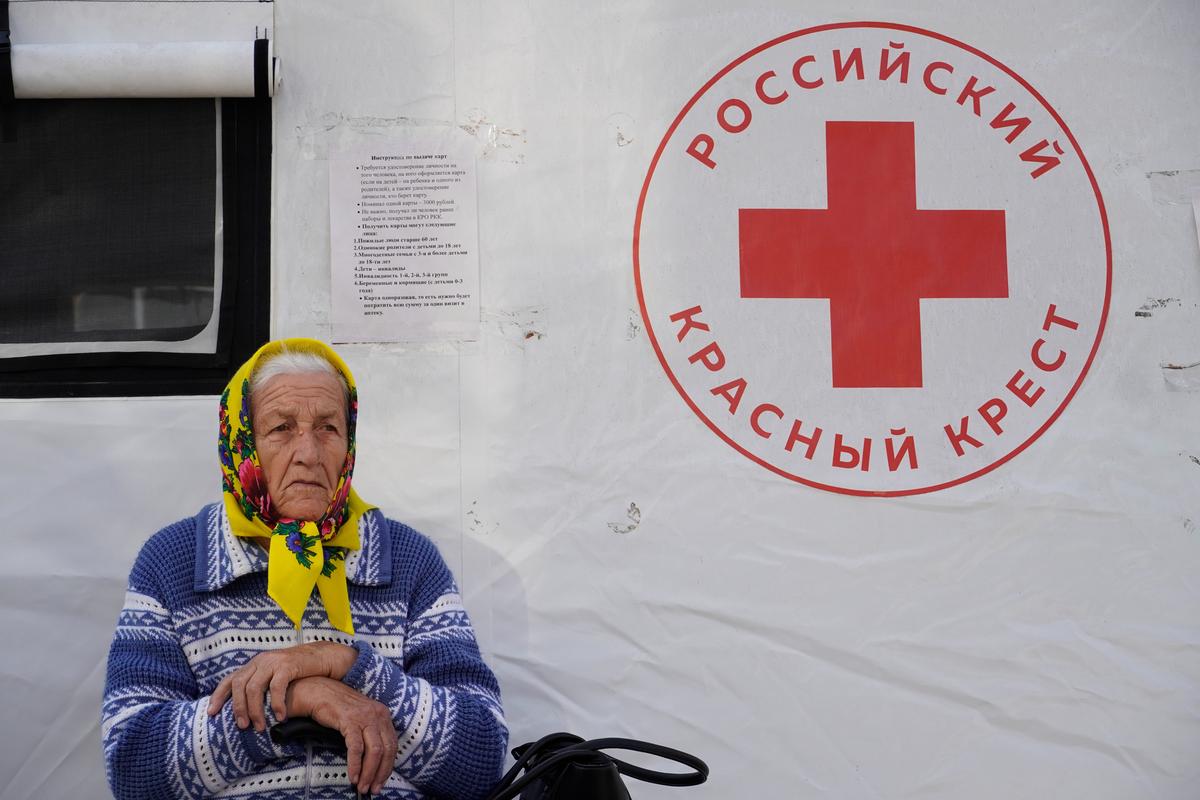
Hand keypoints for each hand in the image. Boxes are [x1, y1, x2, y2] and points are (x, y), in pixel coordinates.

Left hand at [206, 641, 357, 729]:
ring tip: (260, 727)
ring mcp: (273, 662)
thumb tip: (246, 711)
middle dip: (238, 708)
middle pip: (239, 685)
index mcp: (254, 664)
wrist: (323, 656)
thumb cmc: (298, 672)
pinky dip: (276, 703)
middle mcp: (260, 661)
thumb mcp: (275, 676)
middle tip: (242, 726)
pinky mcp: (288, 665)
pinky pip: (277, 687)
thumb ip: (261, 686)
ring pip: (255, 688)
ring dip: (255, 710)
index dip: (218, 696)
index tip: (211, 713)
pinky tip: (280, 716)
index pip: (230, 679)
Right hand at [288, 676, 397, 795]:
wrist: (318, 692)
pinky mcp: (350, 720)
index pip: (393, 745)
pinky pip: (356, 747)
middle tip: (373, 789)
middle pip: (387, 750)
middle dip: (380, 773)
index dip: (388, 766)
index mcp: (383, 714)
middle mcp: (378, 714)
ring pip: (374, 751)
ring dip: (369, 772)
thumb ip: (370, 734)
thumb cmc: (338, 709)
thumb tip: (374, 763)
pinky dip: (355, 764)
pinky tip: (353, 775)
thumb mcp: (361, 719)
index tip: (381, 782)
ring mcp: (365, 716)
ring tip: (362, 786)